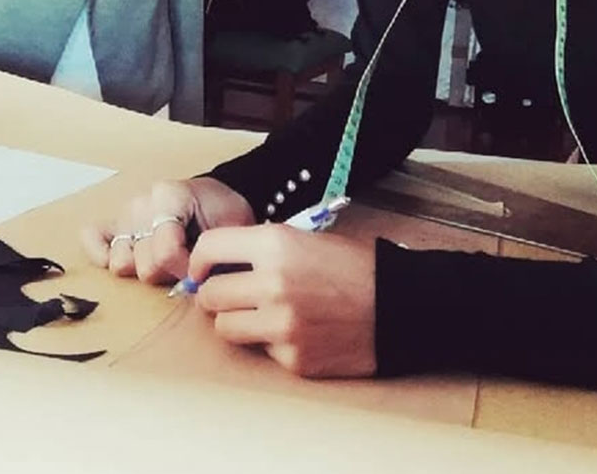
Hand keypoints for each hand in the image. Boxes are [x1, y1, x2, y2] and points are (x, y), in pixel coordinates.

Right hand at [81, 177, 253, 283]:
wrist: (216, 200)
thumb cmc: (222, 213)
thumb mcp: (232, 227)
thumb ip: (216, 253)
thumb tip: (193, 284)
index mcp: (169, 196)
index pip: (165, 252)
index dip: (185, 269)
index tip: (200, 268)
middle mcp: (142, 203)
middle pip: (144, 263)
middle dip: (168, 273)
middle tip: (186, 263)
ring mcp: (126, 213)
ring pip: (121, 263)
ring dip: (145, 268)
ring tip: (165, 259)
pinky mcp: (115, 224)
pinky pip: (92, 239)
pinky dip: (101, 253)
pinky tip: (125, 260)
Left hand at [189, 225, 375, 377]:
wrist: (398, 304)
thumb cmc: (350, 266)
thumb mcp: (302, 238)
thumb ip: (258, 249)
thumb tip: (216, 265)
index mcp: (273, 245)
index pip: (208, 248)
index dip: (198, 260)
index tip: (200, 270)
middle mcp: (272, 284)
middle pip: (209, 295)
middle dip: (215, 295)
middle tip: (231, 295)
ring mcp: (281, 325)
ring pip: (224, 328)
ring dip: (235, 321)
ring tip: (258, 314)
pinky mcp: (293, 358)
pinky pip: (260, 350)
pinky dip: (270, 342)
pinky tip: (295, 330)